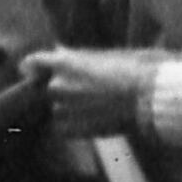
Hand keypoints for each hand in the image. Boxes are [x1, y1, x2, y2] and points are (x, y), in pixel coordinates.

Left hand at [34, 45, 153, 143]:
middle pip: (47, 88)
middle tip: (85, 91)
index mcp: (64, 63)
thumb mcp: (105, 55)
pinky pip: (63, 128)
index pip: (32, 63)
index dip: (33, 68)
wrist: (149, 99)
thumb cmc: (134, 70)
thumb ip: (77, 56)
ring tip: (94, 108)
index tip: (33, 72)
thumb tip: (59, 51)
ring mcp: (63, 110)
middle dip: (60, 89)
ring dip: (68, 109)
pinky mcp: (72, 130)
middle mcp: (57, 86)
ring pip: (57, 109)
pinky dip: (73, 126)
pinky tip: (93, 121)